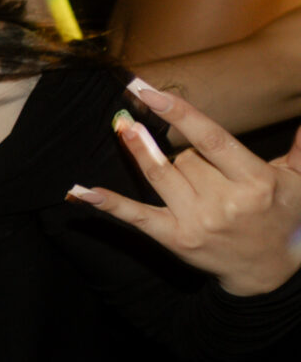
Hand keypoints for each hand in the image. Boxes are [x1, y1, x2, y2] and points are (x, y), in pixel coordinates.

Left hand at [70, 80, 300, 296]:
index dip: (179, 113)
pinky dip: (108, 204)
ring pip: (163, 174)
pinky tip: (81, 192)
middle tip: (206, 166)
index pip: (212, 139)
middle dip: (188, 152)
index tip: (150, 92)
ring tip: (125, 127)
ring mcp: (197, 222)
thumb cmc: (285, 215)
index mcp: (256, 181)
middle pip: (185, 156)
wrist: (270, 269)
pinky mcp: (175, 239)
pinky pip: (135, 217)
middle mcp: (225, 202)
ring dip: (145, 152)